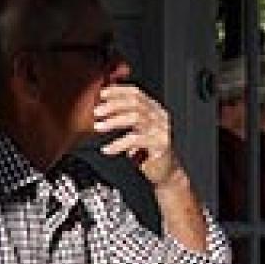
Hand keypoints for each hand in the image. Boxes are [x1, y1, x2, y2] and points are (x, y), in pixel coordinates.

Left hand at [90, 82, 186, 196]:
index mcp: (154, 109)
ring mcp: (161, 129)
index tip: (103, 93)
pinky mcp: (160, 144)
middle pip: (136, 102)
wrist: (167, 173)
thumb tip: (103, 108)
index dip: (119, 91)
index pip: (136, 93)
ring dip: (114, 121)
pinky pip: (136, 140)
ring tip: (99, 127)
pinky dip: (118, 144)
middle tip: (97, 111)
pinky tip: (108, 149)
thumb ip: (125, 118)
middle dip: (114, 104)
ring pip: (136, 118)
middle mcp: (159, 116)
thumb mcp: (136, 130)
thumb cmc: (149, 152)